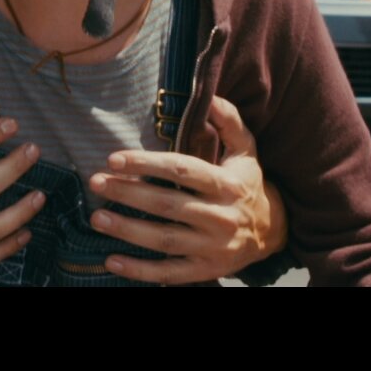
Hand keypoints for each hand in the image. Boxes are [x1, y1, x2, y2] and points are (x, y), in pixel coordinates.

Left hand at [87, 95, 288, 283]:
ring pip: (164, 239)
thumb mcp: (246, 149)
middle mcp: (220, 217)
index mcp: (227, 184)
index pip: (183, 170)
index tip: (114, 158)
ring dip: (128, 230)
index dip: (147, 163)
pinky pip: (170, 273)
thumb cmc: (248, 184)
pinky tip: (112, 261)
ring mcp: (213, 247)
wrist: (275, 231)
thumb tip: (210, 96)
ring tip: (97, 218)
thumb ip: (229, 121)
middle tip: (96, 183)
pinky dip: (140, 271)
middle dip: (128, 193)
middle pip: (167, 204)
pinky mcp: (206, 270)